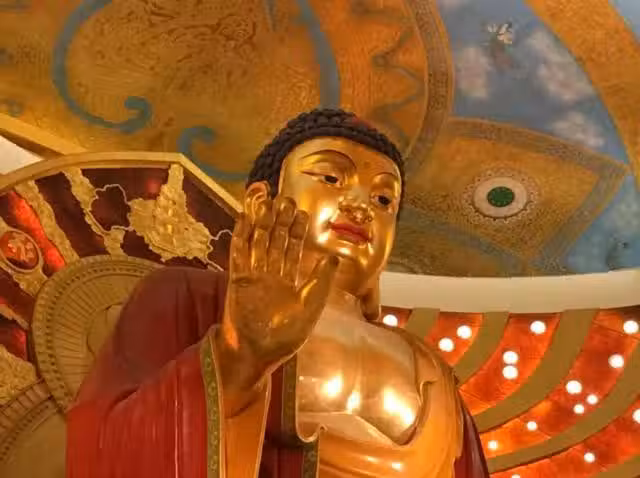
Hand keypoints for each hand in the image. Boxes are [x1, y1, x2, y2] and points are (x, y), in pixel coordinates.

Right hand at [215, 197, 337, 411]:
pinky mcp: (237, 280)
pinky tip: (245, 217)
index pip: (292, 250)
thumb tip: (333, 258)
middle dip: (279, 220)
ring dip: (261, 221)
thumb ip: (320, 281)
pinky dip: (242, 235)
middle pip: (274, 240)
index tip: (301, 211)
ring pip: (257, 242)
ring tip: (265, 197)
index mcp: (287, 283)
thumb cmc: (284, 339)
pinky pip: (239, 253)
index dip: (296, 231)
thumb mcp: (309, 308)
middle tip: (284, 198)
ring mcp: (252, 277)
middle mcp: (269, 276)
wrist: (257, 355)